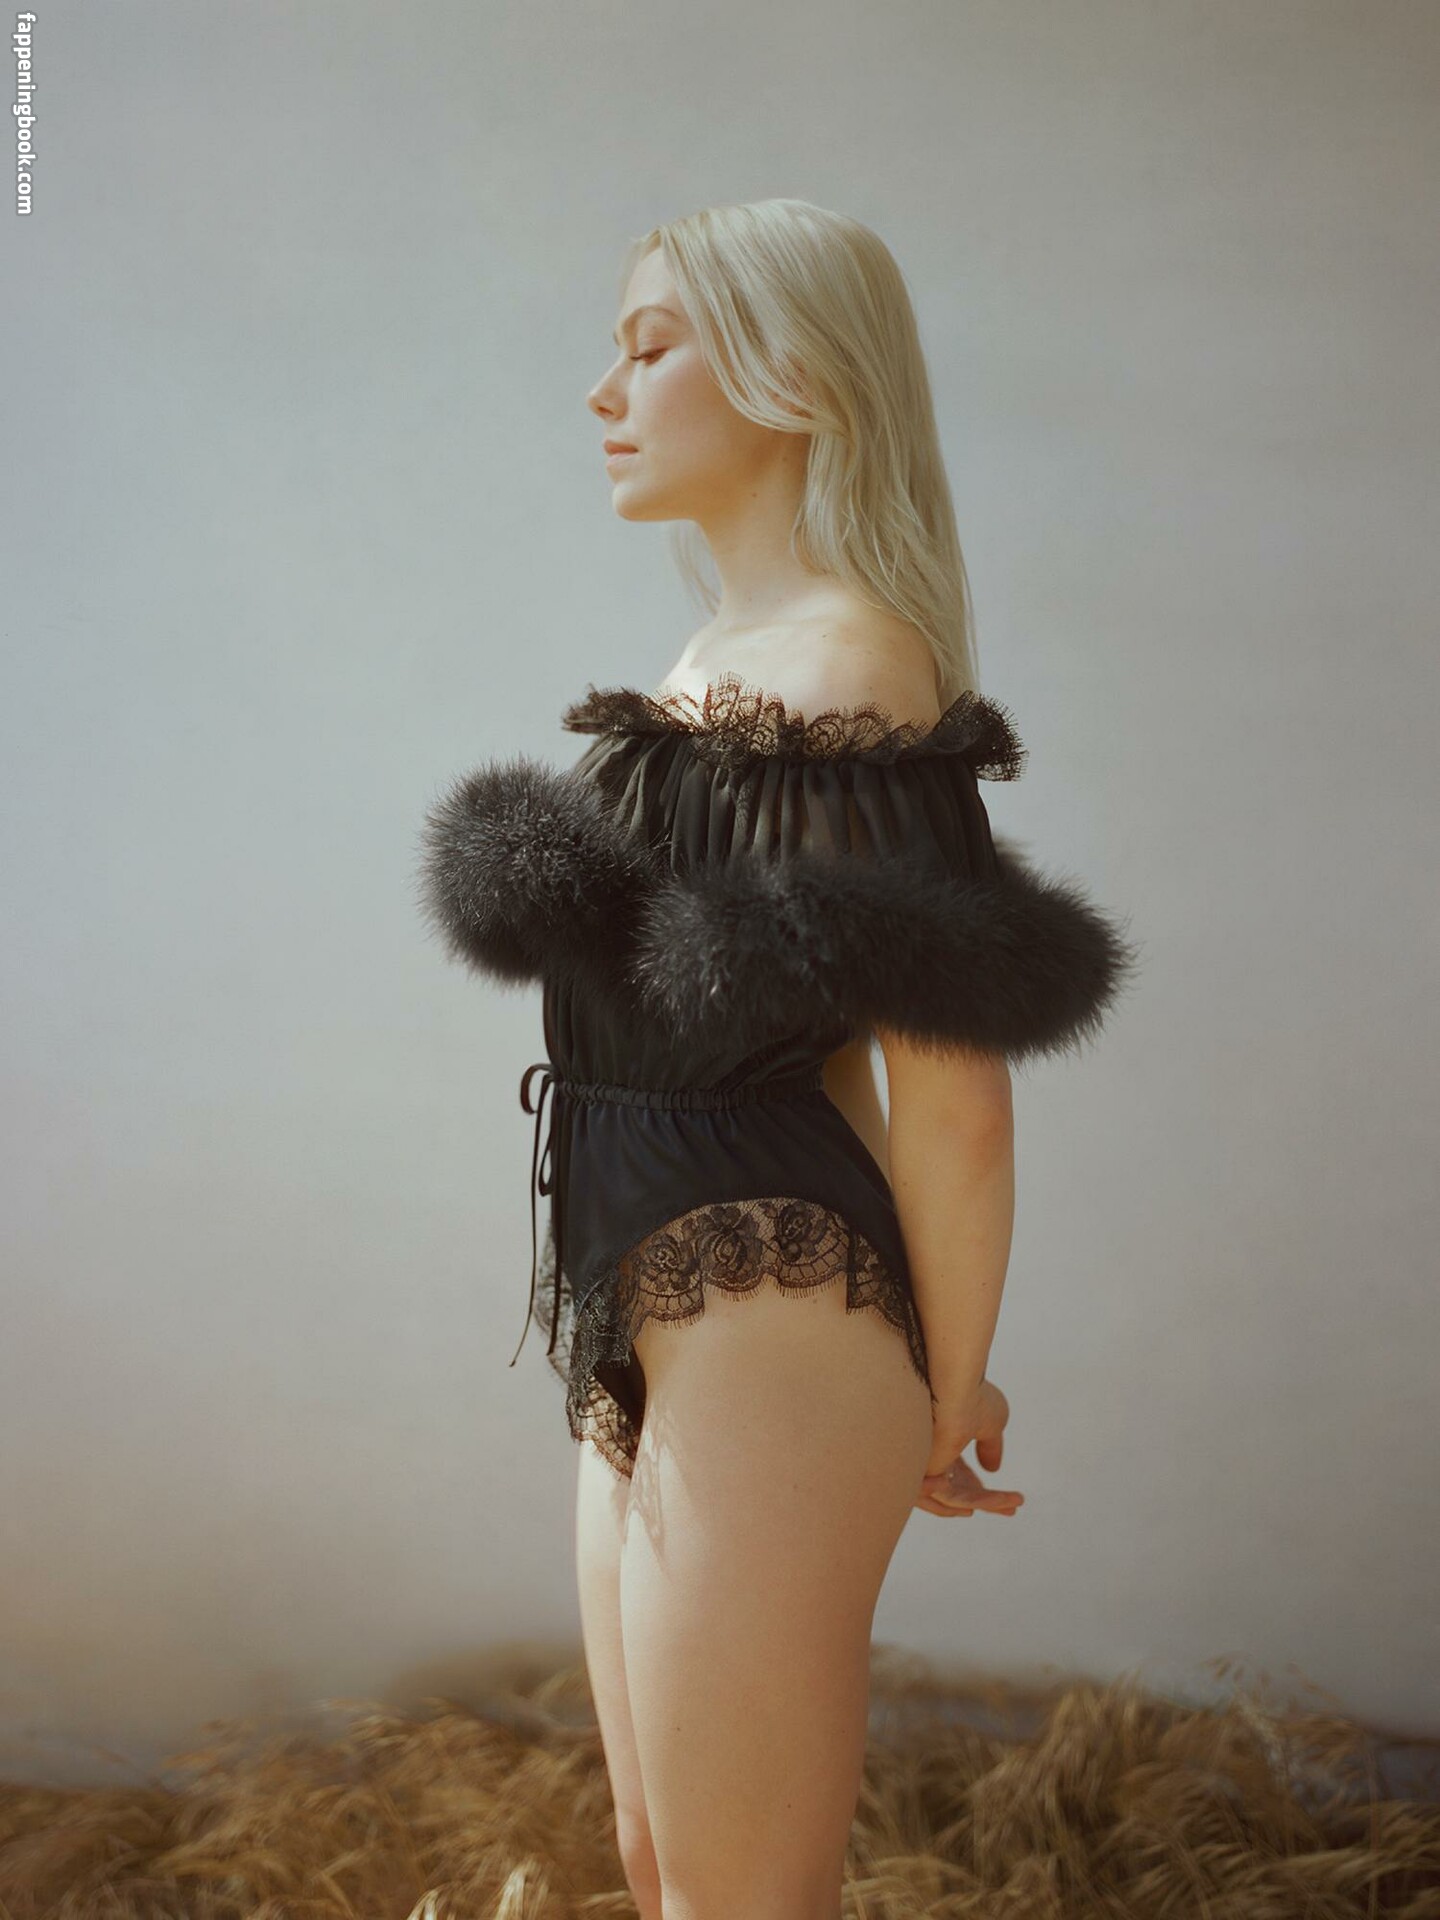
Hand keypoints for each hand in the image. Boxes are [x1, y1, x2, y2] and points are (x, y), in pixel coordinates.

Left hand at [915, 1376, 1023, 1518]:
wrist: (955, 1384)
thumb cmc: (972, 1394)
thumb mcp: (990, 1422)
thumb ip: (990, 1446)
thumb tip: (992, 1469)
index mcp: (940, 1443)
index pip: (958, 1476)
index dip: (981, 1487)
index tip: (1009, 1495)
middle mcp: (929, 1456)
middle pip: (956, 1490)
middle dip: (986, 1502)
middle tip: (1012, 1509)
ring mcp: (925, 1465)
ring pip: (955, 1498)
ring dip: (987, 1503)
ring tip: (1012, 1505)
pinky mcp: (926, 1474)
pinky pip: (952, 1499)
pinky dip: (980, 1501)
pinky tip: (999, 1500)